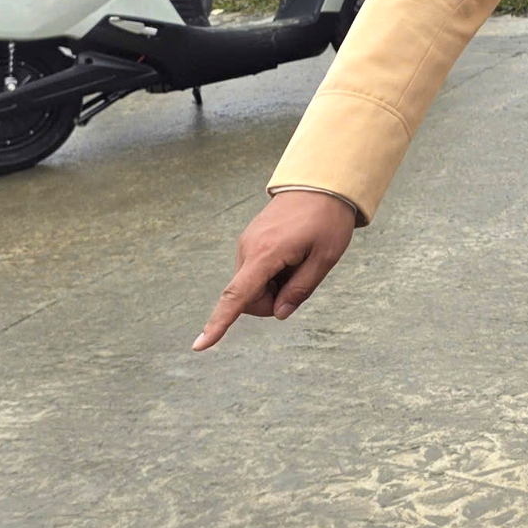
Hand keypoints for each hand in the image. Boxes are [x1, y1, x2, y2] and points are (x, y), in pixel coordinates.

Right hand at [193, 190, 356, 349]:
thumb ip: (302, 288)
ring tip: (300, 260)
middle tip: (302, 278)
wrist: (322, 182)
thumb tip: (280, 313)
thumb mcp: (326, 257)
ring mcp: (247, 242)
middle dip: (272, 301)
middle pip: (249, 298)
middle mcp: (248, 248)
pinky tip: (292, 254)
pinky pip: (256, 270)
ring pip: (253, 285)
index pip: (237, 296)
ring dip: (275, 285)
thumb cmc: (327, 219)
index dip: (219, 324)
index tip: (199, 346)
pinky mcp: (251, 239)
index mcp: (265, 254)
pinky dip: (272, 273)